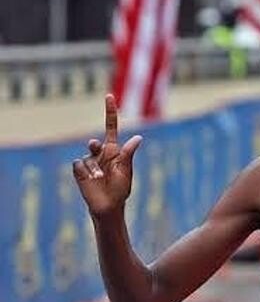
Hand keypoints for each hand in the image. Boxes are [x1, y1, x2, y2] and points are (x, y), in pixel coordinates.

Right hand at [72, 94, 142, 216]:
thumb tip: (138, 137)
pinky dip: (86, 171)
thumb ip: (128, 153)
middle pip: (95, 143)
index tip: (109, 96)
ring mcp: (89, 161)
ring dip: (95, 168)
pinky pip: (79, 164)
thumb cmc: (120, 189)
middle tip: (96, 147)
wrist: (108, 206)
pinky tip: (91, 180)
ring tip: (100, 178)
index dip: (110, 112)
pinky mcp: (79, 169)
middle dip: (95, 146)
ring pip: (88, 156)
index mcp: (114, 151)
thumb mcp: (126, 170)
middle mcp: (100, 153)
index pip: (111, 127)